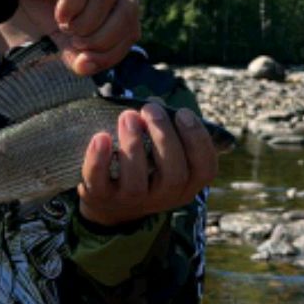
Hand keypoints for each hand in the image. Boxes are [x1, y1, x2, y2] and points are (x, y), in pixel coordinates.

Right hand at [0, 0, 138, 74]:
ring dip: (86, 24)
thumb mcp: (60, 34)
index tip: (84, 62)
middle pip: (129, 13)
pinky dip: (70, 7)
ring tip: (65, 26)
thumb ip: (76, 53)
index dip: (113, 54)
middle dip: (103, 41)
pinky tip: (58, 13)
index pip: (131, 29)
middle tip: (75, 43)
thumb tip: (85, 67)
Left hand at [78, 103, 216, 226]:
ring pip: (136, 182)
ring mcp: (131, 201)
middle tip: (151, 109)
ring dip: (133, 145)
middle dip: (164, 137)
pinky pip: (99, 183)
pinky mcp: (102, 198)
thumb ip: (164, 129)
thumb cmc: (145, 165)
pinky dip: (98, 160)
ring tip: (128, 116)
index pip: (205, 169)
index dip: (197, 140)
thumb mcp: (163, 152)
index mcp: (186, 184)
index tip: (183, 113)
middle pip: (174, 175)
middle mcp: (163, 197)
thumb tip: (154, 102)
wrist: (111, 200)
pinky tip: (101, 137)